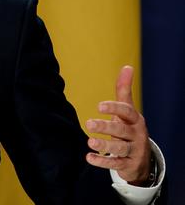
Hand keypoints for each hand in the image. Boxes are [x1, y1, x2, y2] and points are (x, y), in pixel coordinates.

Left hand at [85, 65, 151, 184]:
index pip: (127, 112)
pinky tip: (89, 158)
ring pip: (120, 148)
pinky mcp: (128, 164)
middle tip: (89, 123)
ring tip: (90, 142)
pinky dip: (103, 162)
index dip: (114, 108)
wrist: (141, 157)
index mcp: (135, 119)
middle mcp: (136, 135)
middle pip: (121, 130)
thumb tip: (127, 66)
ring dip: (105, 145)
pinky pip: (116, 164)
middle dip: (106, 127)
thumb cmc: (129, 128)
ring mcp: (134, 150)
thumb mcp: (128, 110)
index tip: (99, 105)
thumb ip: (124, 90)